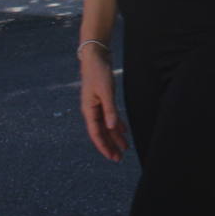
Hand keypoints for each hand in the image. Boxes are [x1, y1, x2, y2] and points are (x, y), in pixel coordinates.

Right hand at [79, 45, 127, 161]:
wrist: (96, 57)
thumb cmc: (98, 72)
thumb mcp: (106, 91)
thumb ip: (109, 109)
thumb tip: (111, 127)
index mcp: (89, 110)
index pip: (96, 133)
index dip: (104, 146)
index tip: (112, 157)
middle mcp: (92, 110)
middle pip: (102, 132)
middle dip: (110, 145)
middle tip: (119, 158)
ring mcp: (98, 105)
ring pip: (107, 125)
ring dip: (115, 137)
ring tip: (125, 148)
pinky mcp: (104, 99)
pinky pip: (110, 116)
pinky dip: (117, 124)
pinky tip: (124, 132)